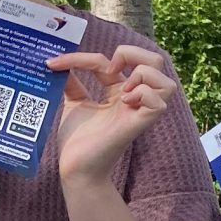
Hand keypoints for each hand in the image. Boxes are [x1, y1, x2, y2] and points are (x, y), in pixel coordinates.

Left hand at [49, 44, 178, 183]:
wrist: (74, 167)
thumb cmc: (77, 141)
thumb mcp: (74, 103)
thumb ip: (71, 82)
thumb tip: (59, 64)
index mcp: (119, 91)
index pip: (115, 60)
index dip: (85, 56)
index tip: (55, 64)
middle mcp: (134, 99)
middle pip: (156, 62)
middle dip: (133, 53)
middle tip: (110, 69)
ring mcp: (139, 112)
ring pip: (166, 82)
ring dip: (142, 76)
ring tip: (121, 90)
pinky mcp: (139, 125)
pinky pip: (158, 102)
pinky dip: (143, 94)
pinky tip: (124, 103)